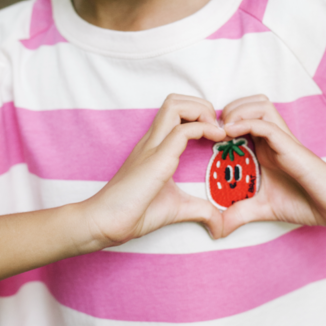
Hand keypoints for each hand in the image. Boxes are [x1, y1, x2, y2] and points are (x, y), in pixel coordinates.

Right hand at [85, 94, 226, 247]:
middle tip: (217, 130)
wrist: (105, 223)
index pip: (176, 112)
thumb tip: (220, 225)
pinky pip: (182, 131)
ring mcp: (152, 147)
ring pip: (175, 105)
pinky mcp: (156, 159)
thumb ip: (201, 211)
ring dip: (201, 111)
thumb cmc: (135, 214)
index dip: (201, 115)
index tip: (219, 136)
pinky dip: (204, 128)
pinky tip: (215, 141)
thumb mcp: (177, 208)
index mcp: (155, 147)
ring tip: (215, 132)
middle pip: (175, 100)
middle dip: (202, 106)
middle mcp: (153, 140)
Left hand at [220, 95, 325, 234]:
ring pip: (260, 105)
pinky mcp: (290, 146)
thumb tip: (215, 229)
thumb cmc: (304, 202)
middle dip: (228, 109)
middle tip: (213, 131)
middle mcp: (273, 139)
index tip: (205, 137)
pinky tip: (231, 134)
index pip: (242, 117)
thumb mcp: (261, 208)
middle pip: (250, 102)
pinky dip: (247, 123)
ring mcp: (282, 140)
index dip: (221, 120)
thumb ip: (238, 214)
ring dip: (237, 111)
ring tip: (223, 130)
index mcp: (264, 147)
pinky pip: (267, 124)